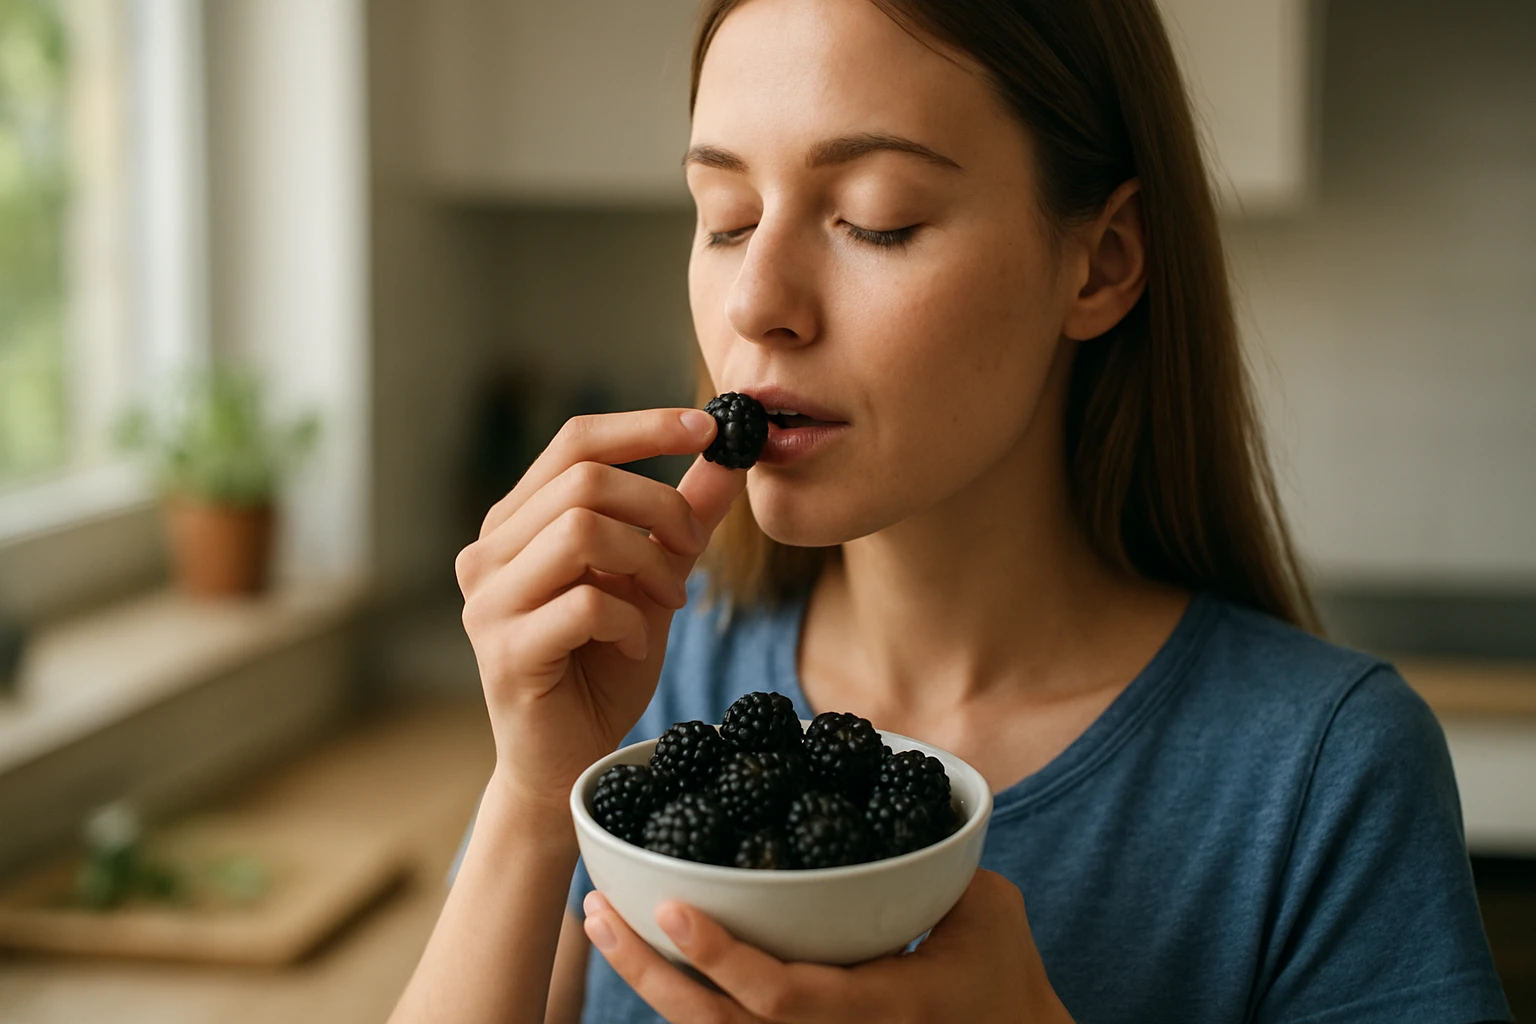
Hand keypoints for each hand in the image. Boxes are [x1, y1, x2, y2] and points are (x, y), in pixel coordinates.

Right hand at [455, 409, 745, 811]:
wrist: (567, 762)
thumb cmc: (604, 666)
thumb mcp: (653, 580)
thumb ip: (682, 520)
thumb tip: (729, 454)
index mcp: (516, 523)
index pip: (576, 442)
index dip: (646, 427)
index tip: (710, 429)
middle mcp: (488, 552)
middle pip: (585, 480)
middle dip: (661, 508)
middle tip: (692, 552)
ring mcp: (489, 602)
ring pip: (582, 530)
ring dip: (648, 562)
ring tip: (668, 601)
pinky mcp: (505, 651)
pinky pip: (586, 603)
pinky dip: (630, 619)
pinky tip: (634, 643)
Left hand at [582, 869, 1075, 1022]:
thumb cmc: (1005, 974)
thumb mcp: (990, 910)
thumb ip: (935, 857)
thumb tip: (891, 783)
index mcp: (879, 1008)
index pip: (784, 999)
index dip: (721, 958)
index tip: (668, 907)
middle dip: (648, 974)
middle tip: (596, 913)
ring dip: (648, 981)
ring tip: (600, 923)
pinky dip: (679, 992)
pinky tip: (643, 952)